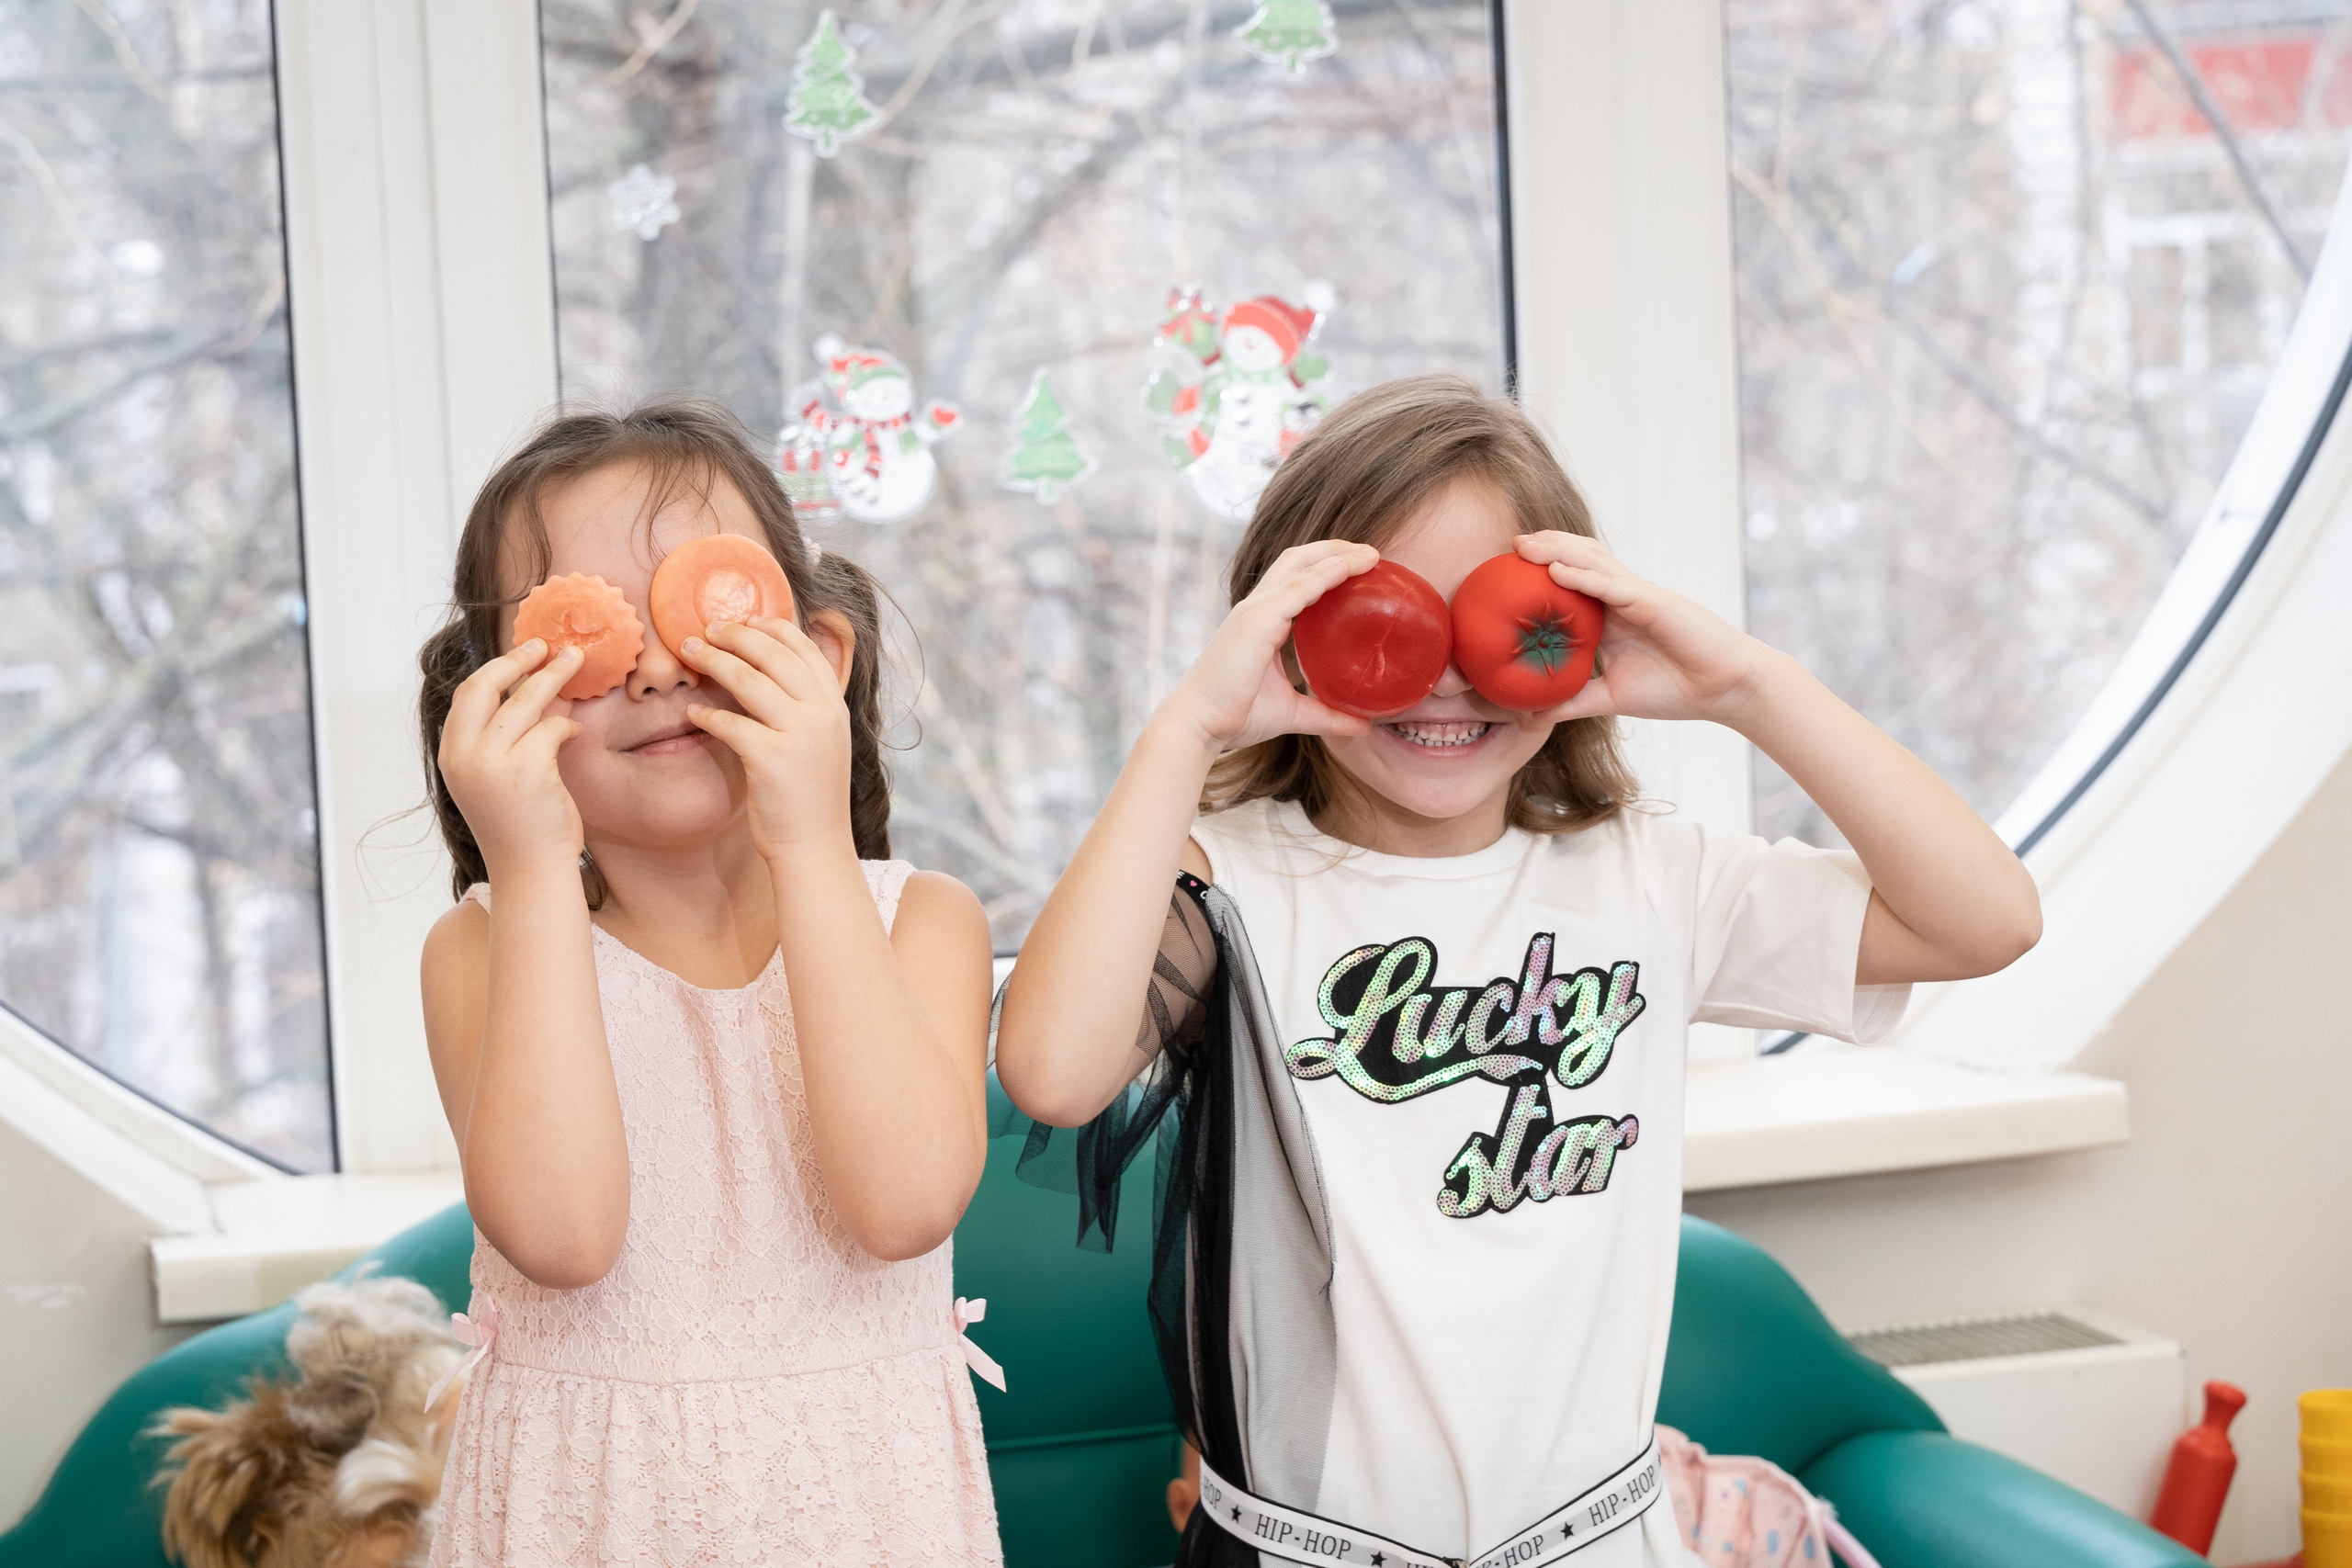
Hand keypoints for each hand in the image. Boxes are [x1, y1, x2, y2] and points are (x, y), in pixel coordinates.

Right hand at [437, 640, 585, 879]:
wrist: (531, 871)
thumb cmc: (520, 826)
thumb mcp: (498, 777)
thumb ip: (505, 738)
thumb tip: (539, 691)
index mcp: (452, 755)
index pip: (467, 696)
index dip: (495, 669)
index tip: (520, 655)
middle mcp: (464, 755)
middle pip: (485, 685)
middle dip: (517, 659)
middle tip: (546, 645)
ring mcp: (492, 761)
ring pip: (525, 700)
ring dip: (553, 676)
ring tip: (575, 661)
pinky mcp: (527, 768)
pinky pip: (553, 727)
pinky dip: (567, 725)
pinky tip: (576, 732)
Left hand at [680, 616, 853, 861]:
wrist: (815, 846)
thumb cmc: (809, 796)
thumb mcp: (820, 742)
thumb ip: (803, 707)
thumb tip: (765, 673)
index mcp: (834, 705)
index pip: (804, 647)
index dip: (771, 627)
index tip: (744, 620)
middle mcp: (822, 714)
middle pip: (773, 654)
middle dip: (735, 634)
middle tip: (705, 631)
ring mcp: (800, 735)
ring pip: (749, 680)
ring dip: (713, 661)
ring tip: (689, 653)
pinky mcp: (772, 759)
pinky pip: (730, 724)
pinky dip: (706, 715)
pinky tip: (691, 714)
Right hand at [1161, 540, 1377, 752]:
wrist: (1199, 724)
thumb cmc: (1236, 716)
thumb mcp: (1292, 712)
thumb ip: (1327, 714)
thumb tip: (1364, 726)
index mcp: (1261, 621)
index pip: (1296, 579)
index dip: (1326, 566)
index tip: (1362, 566)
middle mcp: (1257, 608)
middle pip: (1298, 559)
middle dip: (1334, 549)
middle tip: (1371, 554)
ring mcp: (1255, 611)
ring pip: (1300, 565)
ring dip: (1337, 554)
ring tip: (1370, 554)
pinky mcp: (1257, 621)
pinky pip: (1298, 589)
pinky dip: (1325, 574)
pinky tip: (1348, 567)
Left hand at [1512, 532, 1762, 726]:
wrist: (1724, 690)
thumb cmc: (1674, 689)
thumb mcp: (1610, 698)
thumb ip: (1571, 702)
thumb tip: (1528, 718)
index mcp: (1609, 616)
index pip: (1569, 582)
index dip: (1539, 571)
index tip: (1501, 571)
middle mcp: (1619, 598)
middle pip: (1577, 560)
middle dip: (1543, 547)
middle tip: (1507, 545)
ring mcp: (1636, 596)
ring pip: (1591, 561)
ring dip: (1556, 550)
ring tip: (1523, 546)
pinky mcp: (1652, 601)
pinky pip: (1612, 585)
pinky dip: (1583, 576)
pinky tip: (1558, 572)